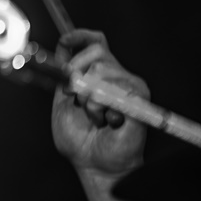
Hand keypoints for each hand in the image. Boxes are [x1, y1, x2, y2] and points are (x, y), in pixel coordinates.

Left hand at [51, 29, 148, 178]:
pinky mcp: (139, 98)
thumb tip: (62, 48)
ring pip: (102, 70)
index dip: (80, 36)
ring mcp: (129, 85)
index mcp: (97, 75)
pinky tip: (107, 121)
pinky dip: (102, 107)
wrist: (94, 164)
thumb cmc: (79, 139)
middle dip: (76, 74)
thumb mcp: (61, 103)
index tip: (65, 41)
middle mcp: (116, 76)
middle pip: (96, 52)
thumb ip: (62, 77)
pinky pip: (115, 89)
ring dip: (88, 99)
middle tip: (76, 99)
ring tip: (95, 117)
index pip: (96, 42)